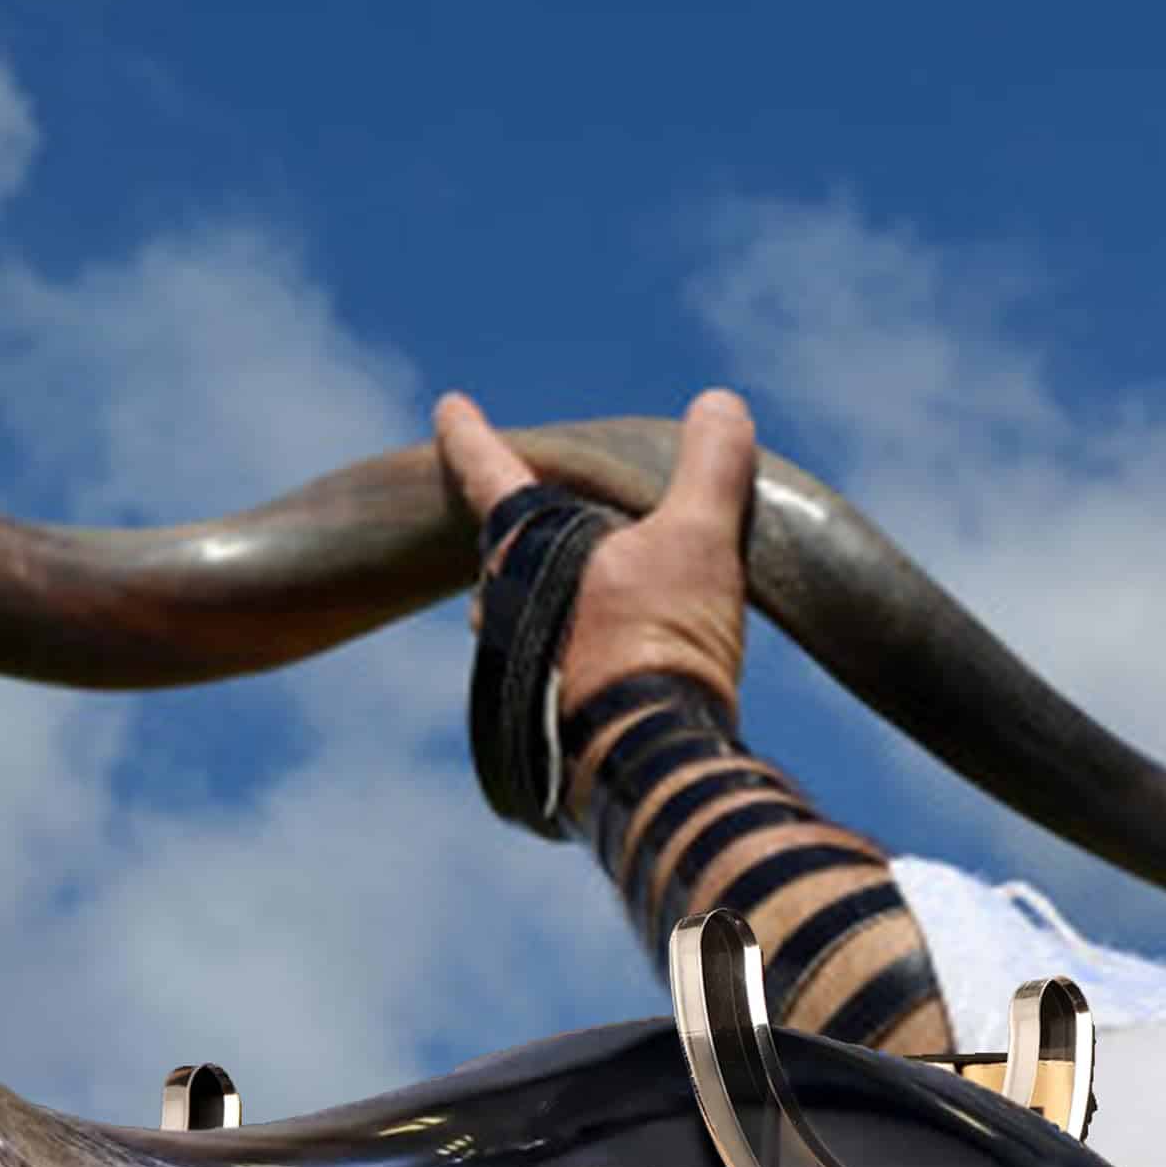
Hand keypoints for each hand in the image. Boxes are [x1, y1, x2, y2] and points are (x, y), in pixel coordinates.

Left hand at [431, 387, 754, 719]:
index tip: (447, 408)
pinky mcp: (536, 715)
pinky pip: (552, 659)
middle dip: (529, 529)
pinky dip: (580, 645)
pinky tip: (617, 658)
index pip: (487, 469)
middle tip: (551, 509)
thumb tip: (718, 404)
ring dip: (555, 596)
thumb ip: (709, 467)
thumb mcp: (700, 540)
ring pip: (525, 610)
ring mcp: (512, 665)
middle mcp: (498, 605)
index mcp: (522, 548)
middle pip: (507, 548)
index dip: (468, 433)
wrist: (646, 761)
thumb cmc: (660, 641)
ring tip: (600, 590)